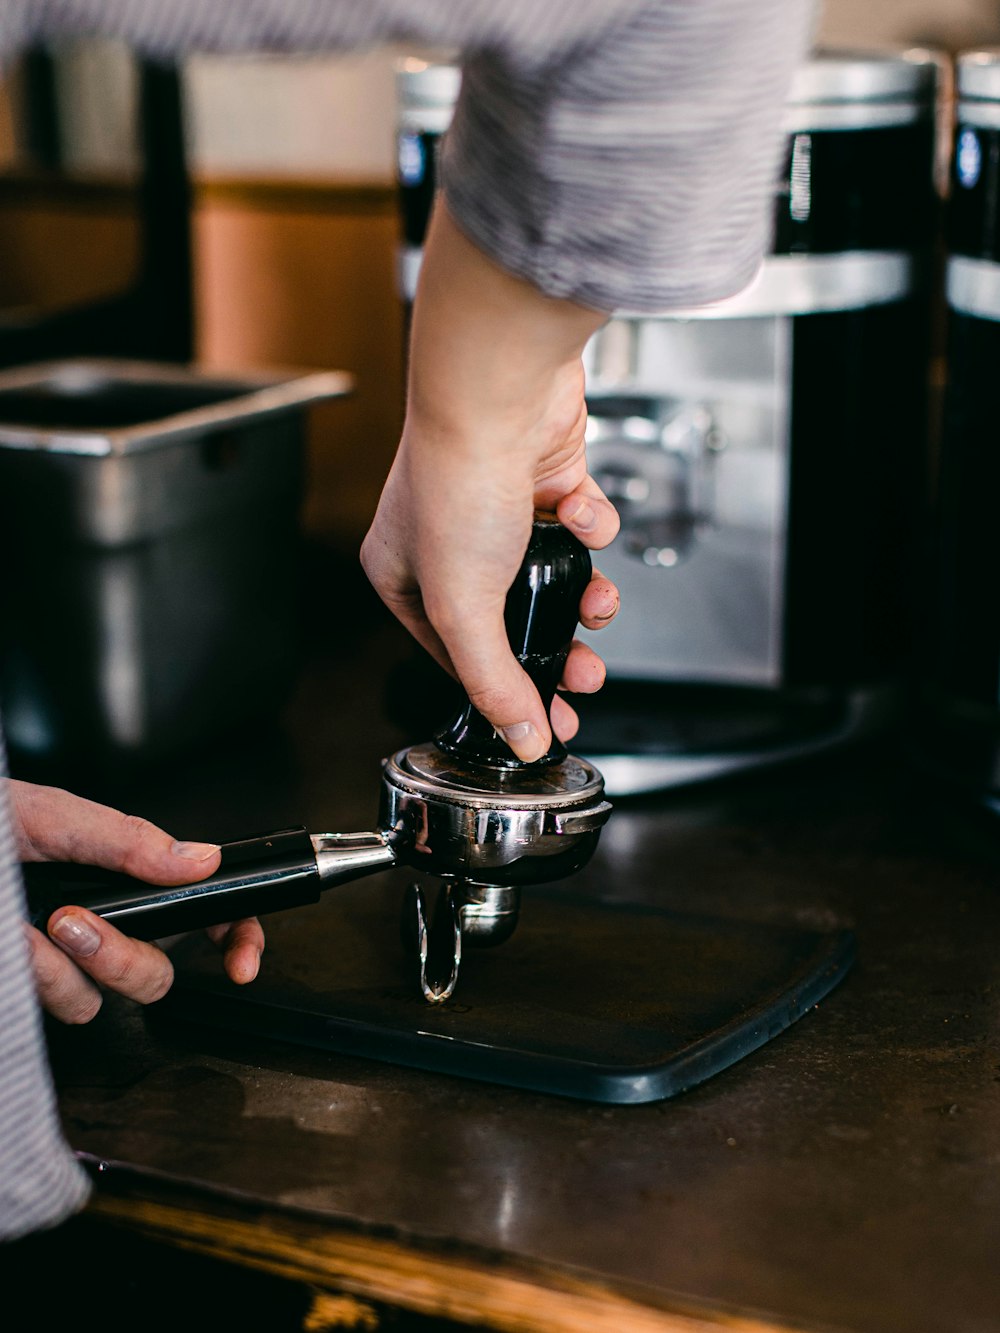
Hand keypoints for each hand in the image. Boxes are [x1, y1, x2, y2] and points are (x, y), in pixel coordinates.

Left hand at [8, 779, 263, 1024]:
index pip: (204, 911)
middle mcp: (102, 923)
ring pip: (111, 998)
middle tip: (75, 922)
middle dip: (125, 955)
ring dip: (73, 968)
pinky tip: (15, 947)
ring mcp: (64, 963)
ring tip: (33, 928)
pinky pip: (65, 1006)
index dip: (236, 938)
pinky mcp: (31, 990)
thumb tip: (199, 859)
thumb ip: (126, 839)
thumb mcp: (52, 816)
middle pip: (159, 971)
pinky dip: (39, 978)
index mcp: (123, 875)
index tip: (238, 965)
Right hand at [360, 200, 620, 761]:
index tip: (544, 719)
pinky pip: (579, 524)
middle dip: (555, 650)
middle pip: (511, 618)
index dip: (503, 687)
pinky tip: (584, 514)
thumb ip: (494, 681)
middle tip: (585, 678)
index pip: (454, 652)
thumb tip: (521, 742)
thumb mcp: (465, 607)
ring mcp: (499, 507)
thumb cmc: (458, 480)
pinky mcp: (547, 478)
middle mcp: (446, 540)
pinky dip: (590, 526)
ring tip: (599, 604)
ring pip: (553, 575)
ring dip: (584, 595)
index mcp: (401, 572)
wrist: (500, 391)